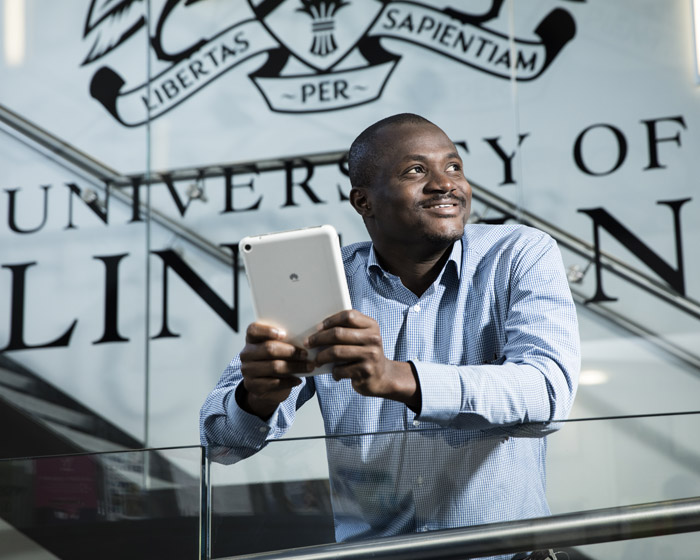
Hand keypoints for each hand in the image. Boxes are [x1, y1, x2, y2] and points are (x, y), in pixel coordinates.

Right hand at [238, 322, 313, 418]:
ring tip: (309, 367)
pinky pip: (274, 383)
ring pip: (274, 367)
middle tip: (306, 354)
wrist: (265, 386)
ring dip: (295, 367)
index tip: (284, 334)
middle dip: (291, 351)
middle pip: (268, 349)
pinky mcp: (252, 385)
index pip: (253, 330)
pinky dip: (289, 381)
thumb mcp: (277, 348)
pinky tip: (299, 380)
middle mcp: (246, 354)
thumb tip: (304, 340)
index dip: (267, 331)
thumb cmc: (275, 360)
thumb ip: (285, 341)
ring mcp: (247, 370)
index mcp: (251, 339)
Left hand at [305, 310, 420, 411]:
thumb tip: (318, 330)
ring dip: (321, 357)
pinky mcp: (366, 371)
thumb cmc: (365, 354)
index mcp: (372, 326)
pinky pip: (340, 369)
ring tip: (316, 360)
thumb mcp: (362, 338)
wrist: (382, 377)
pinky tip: (335, 373)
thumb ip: (347, 330)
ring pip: (337, 352)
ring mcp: (371, 355)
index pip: (348, 316)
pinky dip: (334, 372)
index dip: (330, 320)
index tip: (318, 327)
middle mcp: (373, 339)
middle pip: (339, 333)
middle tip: (308, 343)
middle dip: (319, 338)